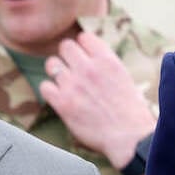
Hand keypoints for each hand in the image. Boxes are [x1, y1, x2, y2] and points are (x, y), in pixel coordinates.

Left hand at [40, 31, 155, 170]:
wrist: (129, 137)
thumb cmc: (130, 111)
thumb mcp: (123, 77)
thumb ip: (105, 63)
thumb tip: (90, 56)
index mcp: (107, 59)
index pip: (84, 37)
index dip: (83, 47)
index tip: (85, 58)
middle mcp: (89, 68)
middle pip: (65, 46)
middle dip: (67, 57)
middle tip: (72, 70)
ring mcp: (74, 85)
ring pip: (52, 64)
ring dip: (57, 72)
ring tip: (65, 83)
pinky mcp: (63, 103)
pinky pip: (45, 86)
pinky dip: (50, 91)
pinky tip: (60, 98)